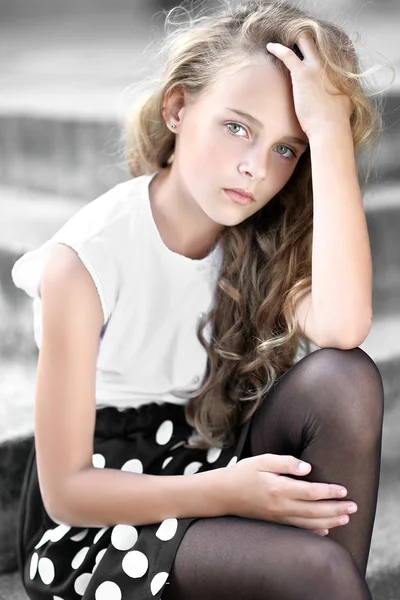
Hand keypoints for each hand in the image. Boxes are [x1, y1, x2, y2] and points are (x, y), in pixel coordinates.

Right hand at [222, 453, 356, 534]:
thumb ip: (285, 463)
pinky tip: (325, 530)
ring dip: (330, 521)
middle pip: (315, 511)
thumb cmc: (243, 473)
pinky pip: (299, 530)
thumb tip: (307, 468)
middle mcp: (280, 506)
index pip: (311, 492)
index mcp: (279, 488)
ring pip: (309, 523)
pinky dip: (314, 531)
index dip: (329, 492)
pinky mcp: (275, 522)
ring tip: (345, 518)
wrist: (223, 494)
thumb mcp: (262, 460)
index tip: (344, 490)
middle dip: (336, 509)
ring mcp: (278, 517)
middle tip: (354, 507)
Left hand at [266, 34, 352, 138]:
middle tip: (295, 43)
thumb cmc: (337, 122)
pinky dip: (278, 49)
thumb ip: (341, 95)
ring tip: (283, 41)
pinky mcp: (302, 73)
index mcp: (340, 71)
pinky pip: (287, 54)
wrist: (330, 128)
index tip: (311, 56)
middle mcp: (329, 64)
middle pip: (318, 42)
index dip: (320, 53)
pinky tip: (270, 47)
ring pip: (304, 41)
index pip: (331, 53)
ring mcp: (316, 66)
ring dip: (294, 39)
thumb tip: (341, 102)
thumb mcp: (346, 103)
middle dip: (306, 40)